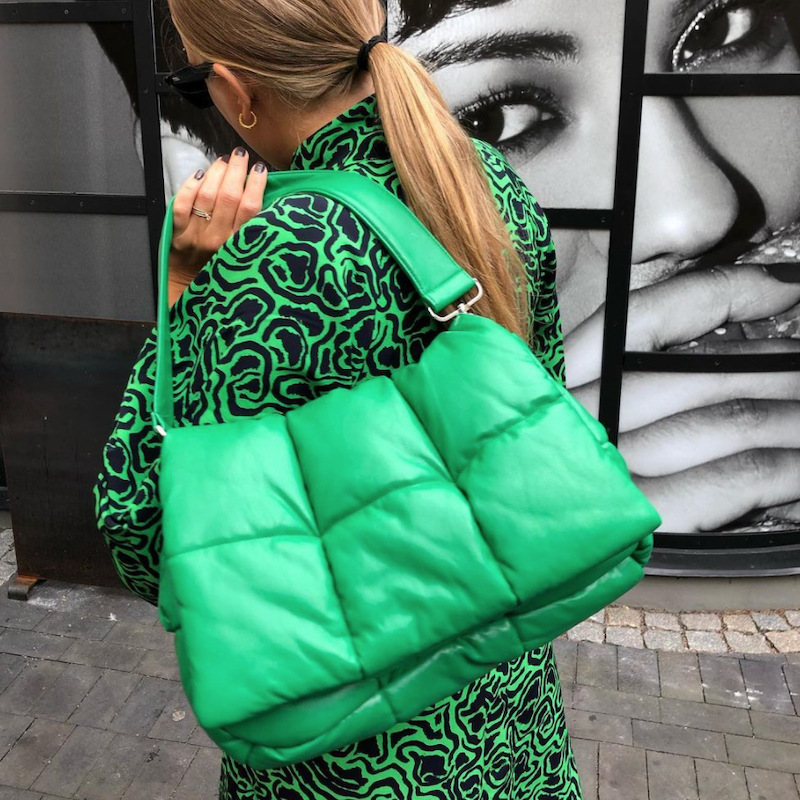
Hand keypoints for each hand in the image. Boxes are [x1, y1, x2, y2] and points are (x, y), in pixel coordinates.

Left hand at [168, 147, 267, 305]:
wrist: (191, 294)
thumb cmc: (222, 274)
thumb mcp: (244, 257)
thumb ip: (251, 232)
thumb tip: (260, 198)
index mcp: (239, 246)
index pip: (251, 208)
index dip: (256, 184)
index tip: (260, 169)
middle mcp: (218, 240)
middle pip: (229, 195)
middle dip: (237, 170)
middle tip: (241, 156)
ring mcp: (195, 236)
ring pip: (207, 195)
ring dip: (217, 172)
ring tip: (224, 161)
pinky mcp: (176, 234)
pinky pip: (181, 204)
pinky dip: (190, 186)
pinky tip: (200, 174)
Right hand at [564, 264, 799, 531]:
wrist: (507, 557)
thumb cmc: (545, 492)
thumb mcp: (566, 422)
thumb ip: (616, 382)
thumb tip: (717, 346)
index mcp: (558, 381)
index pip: (648, 317)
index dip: (723, 293)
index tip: (780, 287)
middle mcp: (582, 417)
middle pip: (704, 370)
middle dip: (779, 365)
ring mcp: (613, 470)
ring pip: (734, 420)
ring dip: (793, 414)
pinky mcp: (642, 522)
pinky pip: (740, 476)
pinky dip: (788, 467)